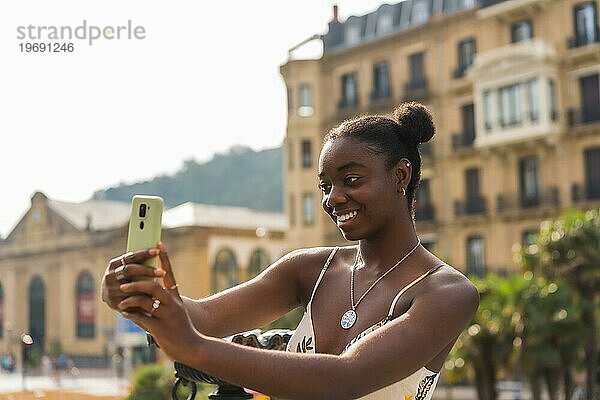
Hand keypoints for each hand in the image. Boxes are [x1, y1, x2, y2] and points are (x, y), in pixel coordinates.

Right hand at [101, 247, 164, 310]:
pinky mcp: (114, 303)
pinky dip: (143, 297)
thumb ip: (138, 263)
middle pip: (129, 270)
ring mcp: (110, 290)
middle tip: (163, 272)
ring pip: (131, 287)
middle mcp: (109, 276)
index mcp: (114, 265)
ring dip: (146, 286)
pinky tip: (154, 297)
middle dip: (147, 270)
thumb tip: (159, 247)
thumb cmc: (126, 280)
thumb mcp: (128, 269)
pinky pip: (131, 300)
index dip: (144, 253)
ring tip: (162, 286)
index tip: (157, 251)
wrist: (112, 299)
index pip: (130, 257)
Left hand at [117, 243, 201, 362]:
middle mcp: (173, 304)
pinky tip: (124, 313)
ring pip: (145, 302)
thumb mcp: (177, 311)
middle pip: (153, 286)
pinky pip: (141, 318)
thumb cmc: (182, 328)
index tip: (159, 244)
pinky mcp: (160, 329)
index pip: (170, 273)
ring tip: (121, 303)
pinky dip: (130, 314)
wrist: (193, 347)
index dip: (164, 258)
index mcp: (176, 298)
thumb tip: (147, 290)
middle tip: (123, 284)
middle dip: (136, 283)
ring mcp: (167, 316)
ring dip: (130, 300)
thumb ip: (164, 300)